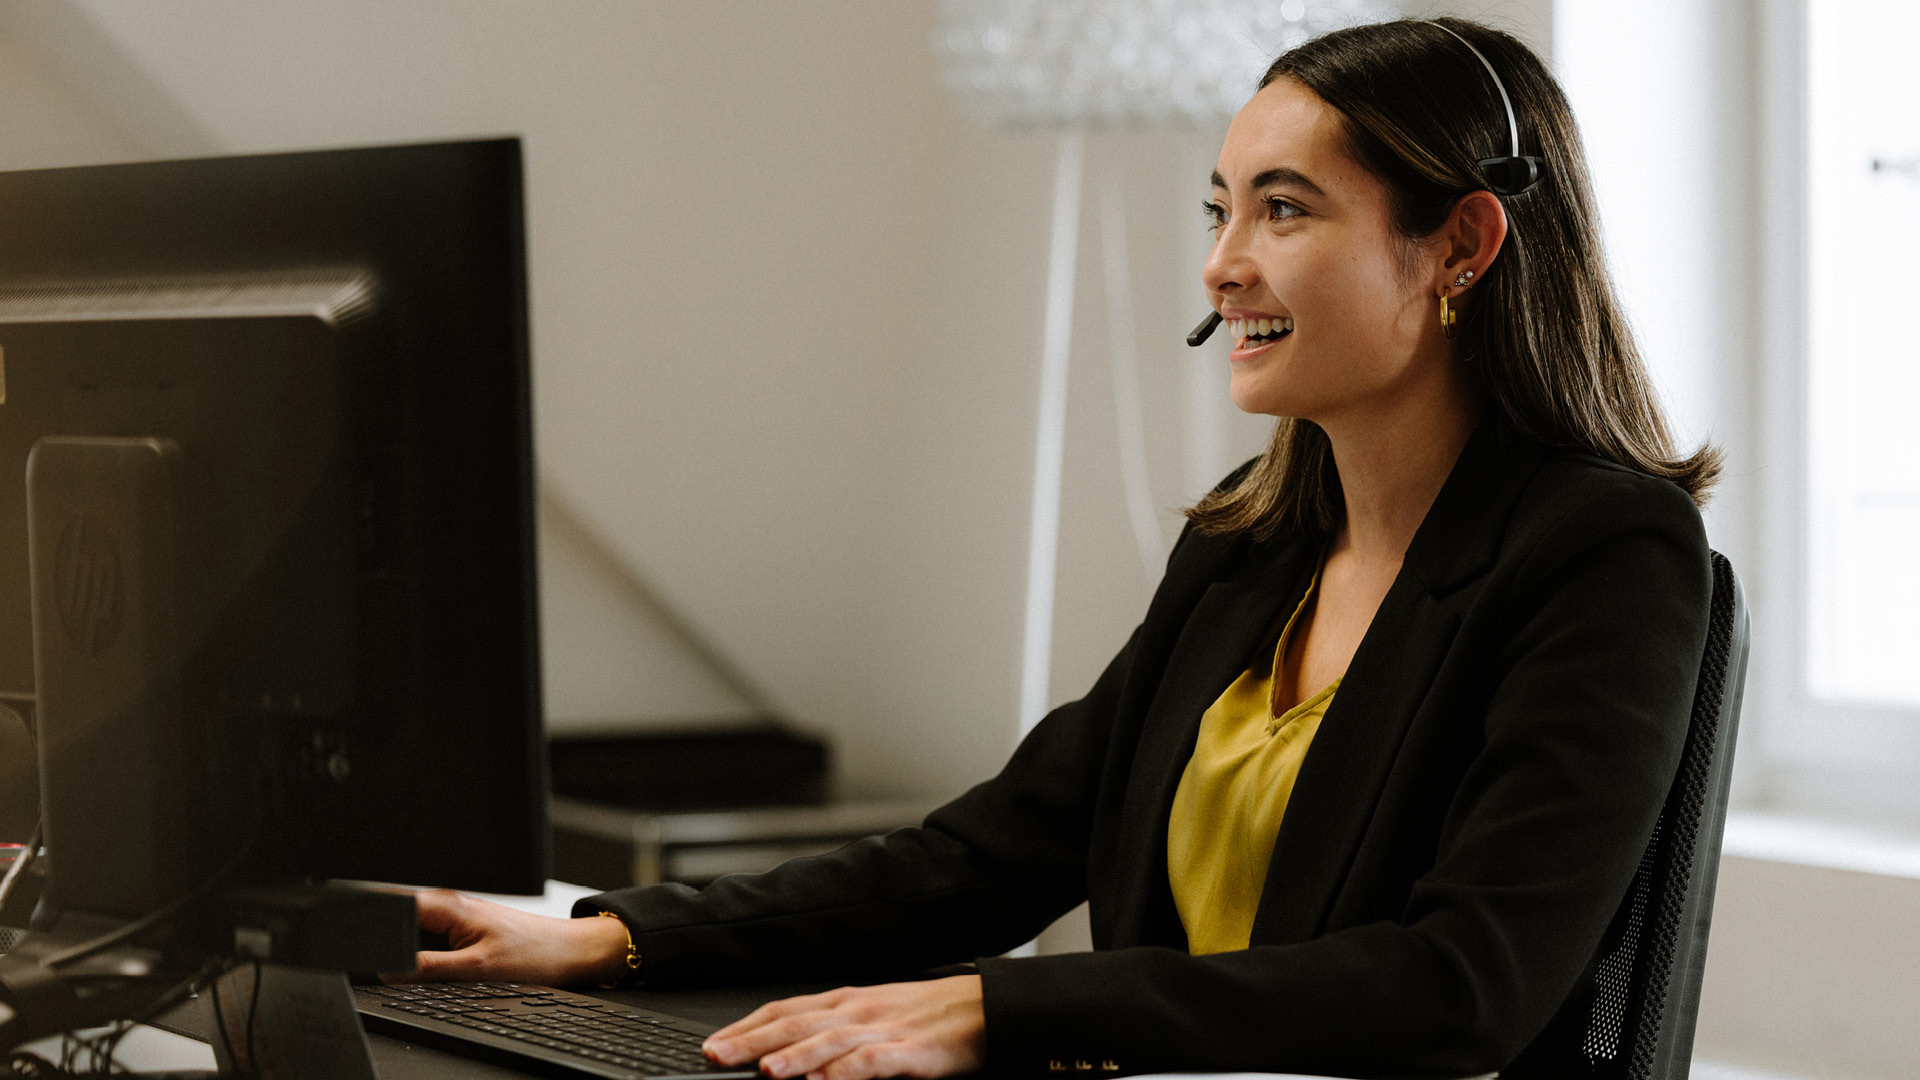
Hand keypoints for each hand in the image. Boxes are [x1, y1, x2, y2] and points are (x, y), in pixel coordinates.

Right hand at [381, 889, 631, 986]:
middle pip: (402, 920)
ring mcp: (458, 917)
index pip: (395, 905)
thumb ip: (429, 968)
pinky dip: (432, 953)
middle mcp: (451, 905)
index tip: (362, 942)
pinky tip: (444, 965)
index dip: (374, 923)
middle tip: (404, 960)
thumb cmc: (535, 954)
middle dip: (391, 940)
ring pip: (418, 933)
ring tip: (440, 961)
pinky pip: (435, 940)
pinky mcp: (466, 930)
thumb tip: (391, 970)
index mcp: (449, 905)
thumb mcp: (476, 968)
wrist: (570, 953)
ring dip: (413, 948)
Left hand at [703, 975, 983, 1079]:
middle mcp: (856, 1011)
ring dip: (796, 1056)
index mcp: (843, 1002)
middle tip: (716, 1055)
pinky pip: (874, 1062)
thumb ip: (829, 1031)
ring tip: (765, 1070)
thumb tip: (783, 1049)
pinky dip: (847, 1071)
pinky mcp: (910, 1051)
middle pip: (796, 1024)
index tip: (712, 1044)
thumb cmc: (923, 1016)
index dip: (745, 1026)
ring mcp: (882, 1030)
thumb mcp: (870, 1015)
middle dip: (752, 1040)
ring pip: (830, 1041)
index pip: (783, 1010)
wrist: (980, 1009)